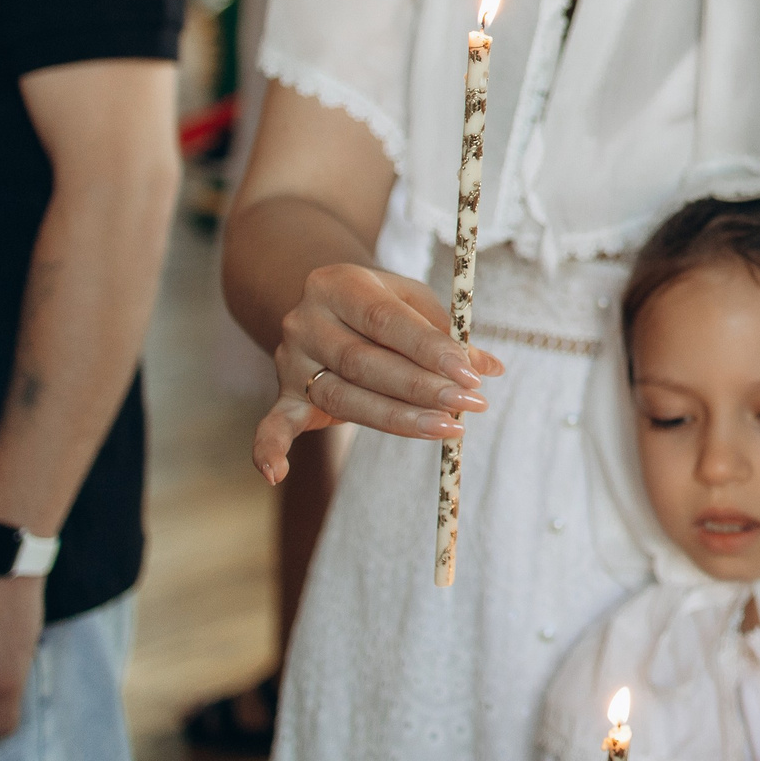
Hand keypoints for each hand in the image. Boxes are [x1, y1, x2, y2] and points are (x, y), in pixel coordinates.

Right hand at [252, 262, 504, 480]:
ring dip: (396, 419)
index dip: (430, 349)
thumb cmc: (379, 302)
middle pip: (364, 362)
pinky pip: (272, 424)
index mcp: (339, 284)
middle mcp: (306, 320)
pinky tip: (276, 475)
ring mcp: (289, 360)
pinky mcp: (282, 393)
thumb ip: (446, 331)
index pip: (386, 320)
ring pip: (341, 396)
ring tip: (447, 429)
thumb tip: (491, 367)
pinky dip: (268, 449)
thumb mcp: (411, 301)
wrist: (318, 298)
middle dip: (421, 388)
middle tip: (468, 405)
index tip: (472, 374)